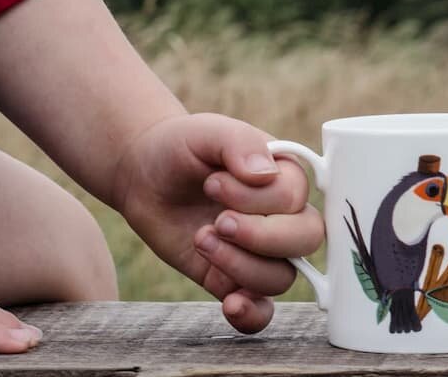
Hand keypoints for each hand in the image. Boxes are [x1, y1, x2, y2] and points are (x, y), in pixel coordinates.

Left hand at [113, 113, 323, 333]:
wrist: (143, 174)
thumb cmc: (181, 146)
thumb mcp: (207, 131)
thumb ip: (239, 143)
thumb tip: (267, 174)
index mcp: (283, 176)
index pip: (295, 198)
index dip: (256, 198)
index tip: (213, 182)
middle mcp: (281, 216)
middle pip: (305, 240)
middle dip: (259, 235)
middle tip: (218, 221)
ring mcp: (258, 251)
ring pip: (281, 277)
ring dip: (241, 265)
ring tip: (200, 240)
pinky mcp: (231, 278)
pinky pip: (260, 310)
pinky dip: (253, 315)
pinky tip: (231, 304)